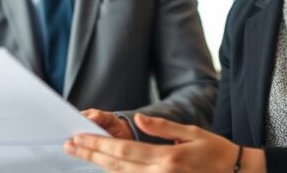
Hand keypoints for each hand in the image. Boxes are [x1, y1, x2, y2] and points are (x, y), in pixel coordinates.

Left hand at [65, 113, 264, 172]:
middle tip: (69, 146)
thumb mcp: (193, 133)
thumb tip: (140, 119)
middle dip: (90, 155)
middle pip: (115, 166)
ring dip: (100, 167)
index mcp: (166, 158)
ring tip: (81, 155)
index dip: (97, 145)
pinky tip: (106, 168)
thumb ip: (163, 127)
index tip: (77, 138)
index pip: (122, 150)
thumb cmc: (218, 153)